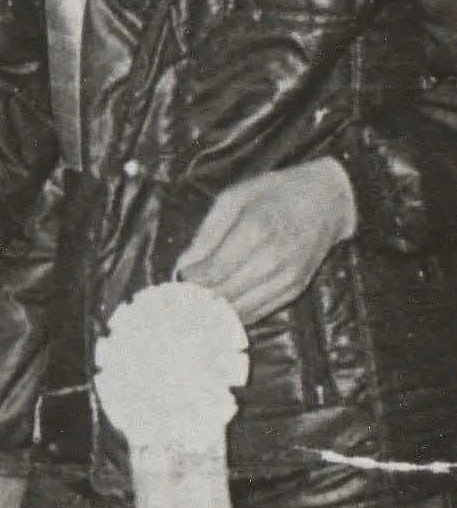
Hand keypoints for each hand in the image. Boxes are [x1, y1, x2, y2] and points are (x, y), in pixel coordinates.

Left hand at [174, 158, 356, 327]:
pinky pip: (260, 312)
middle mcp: (275, 259)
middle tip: (184, 292)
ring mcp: (288, 278)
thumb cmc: (275, 194)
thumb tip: (185, 264)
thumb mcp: (234, 198)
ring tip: (199, 300)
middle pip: (226, 293)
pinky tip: (223, 305)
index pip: (214, 270)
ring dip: (217, 309)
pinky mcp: (295, 290)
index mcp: (257, 230)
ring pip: (242, 309)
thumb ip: (207, 232)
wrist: (327, 202)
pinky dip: (238, 313)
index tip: (179, 276)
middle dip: (200, 296)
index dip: (191, 279)